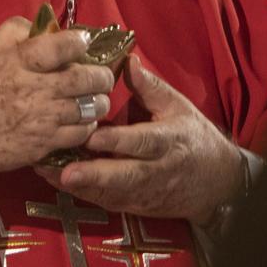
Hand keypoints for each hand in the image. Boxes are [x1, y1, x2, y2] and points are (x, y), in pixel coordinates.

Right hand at [0, 17, 114, 181]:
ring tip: (98, 99)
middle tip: (103, 76)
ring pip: (88, 107)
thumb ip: (15, 30)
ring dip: (100, 101)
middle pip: (83, 78)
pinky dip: (88, 125)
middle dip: (101, 76)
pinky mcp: (45, 143)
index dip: (80, 41)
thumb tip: (47, 25)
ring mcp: (41, 119)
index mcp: (18, 62)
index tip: (84, 43)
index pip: (61, 46)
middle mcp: (32, 89)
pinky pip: (80, 133)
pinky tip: (84, 120)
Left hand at [50, 62, 244, 226]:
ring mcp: (145, 192)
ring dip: (81, 186)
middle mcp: (156, 170)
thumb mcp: (178, 107)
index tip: (91, 135)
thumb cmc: (193, 137)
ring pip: (111, 193)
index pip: (142, 142)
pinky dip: (84, 194)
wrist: (216, 183)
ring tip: (49, 174)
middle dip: (94, 175)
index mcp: (169, 141)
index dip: (117, 141)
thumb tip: (127, 60)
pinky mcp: (135, 206)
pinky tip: (58, 182)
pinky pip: (107, 202)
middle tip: (65, 172)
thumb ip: (150, 87)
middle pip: (124, 175)